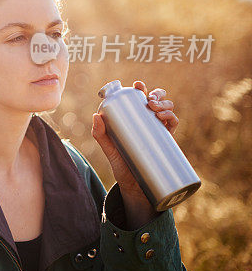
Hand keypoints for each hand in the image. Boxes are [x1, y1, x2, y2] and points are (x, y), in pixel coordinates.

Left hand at [91, 81, 175, 226]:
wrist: (134, 185)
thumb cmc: (120, 163)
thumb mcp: (108, 148)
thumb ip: (99, 134)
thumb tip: (96, 115)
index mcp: (133, 118)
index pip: (138, 98)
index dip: (141, 88)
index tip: (137, 85)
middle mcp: (147, 121)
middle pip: (156, 99)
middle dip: (155, 93)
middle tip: (148, 100)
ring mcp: (158, 129)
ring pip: (166, 108)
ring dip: (164, 103)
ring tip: (155, 108)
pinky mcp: (167, 140)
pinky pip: (173, 123)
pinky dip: (172, 116)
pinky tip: (165, 117)